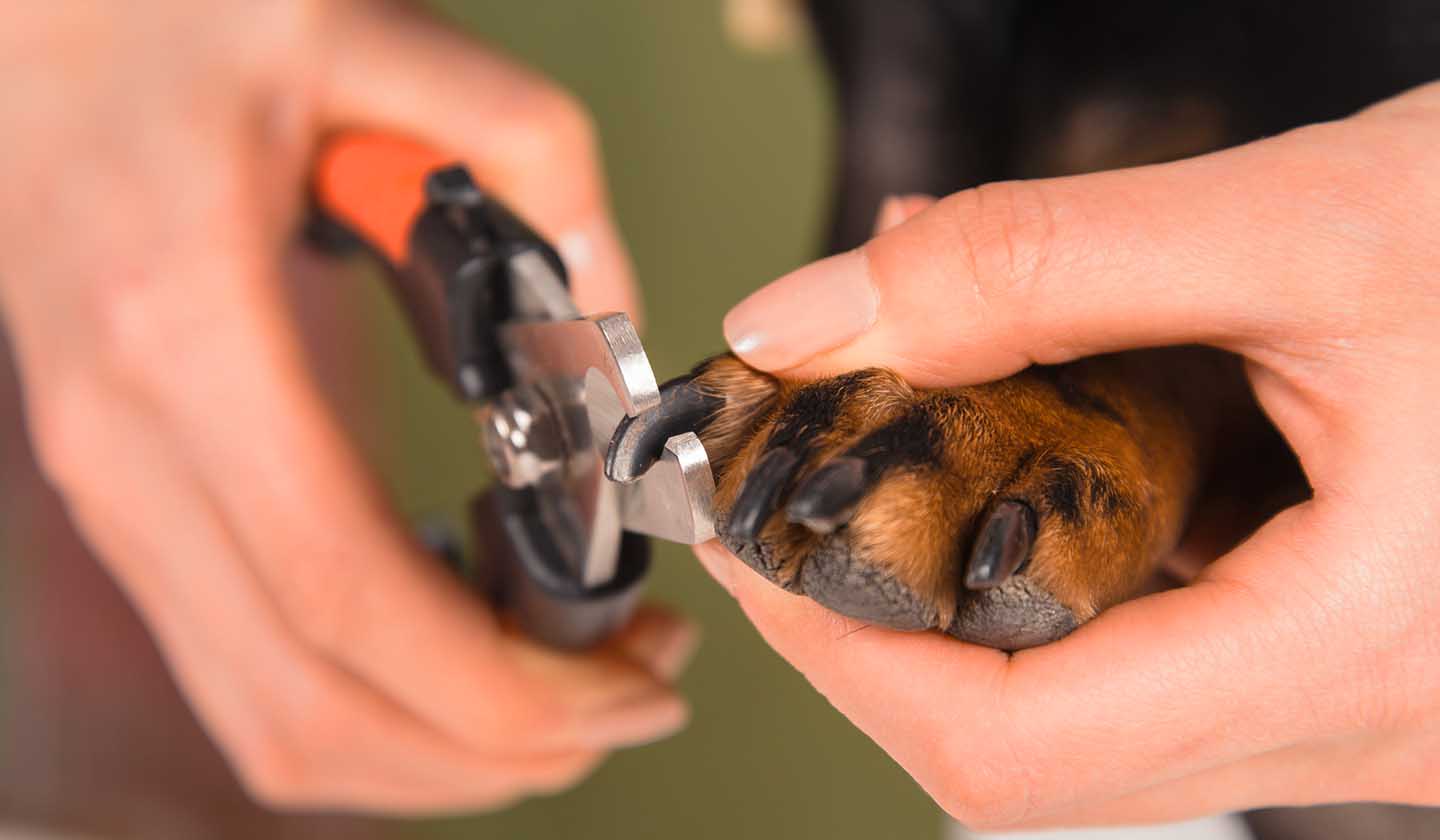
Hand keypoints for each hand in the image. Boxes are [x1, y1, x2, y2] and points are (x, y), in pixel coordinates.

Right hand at [0, 1, 688, 811]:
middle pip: (313, 699)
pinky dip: (368, 714)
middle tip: (634, 700)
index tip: (629, 680)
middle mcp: (133, 447)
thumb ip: (531, 153)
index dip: (502, 682)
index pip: (349, 592)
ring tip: (571, 699)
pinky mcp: (134, 499)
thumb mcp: (369, 36)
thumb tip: (616, 314)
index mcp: (192, 339)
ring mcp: (117, 492)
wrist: (32, 29)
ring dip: (437, 753)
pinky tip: (463, 665)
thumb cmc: (176, 19)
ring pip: (269, 720)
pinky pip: (242, 671)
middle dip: (500, 742)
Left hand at [704, 82, 1439, 828]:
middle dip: (885, 626)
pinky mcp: (1371, 661)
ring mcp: (1378, 707)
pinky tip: (1046, 445)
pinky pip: (1176, 653)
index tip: (750, 547)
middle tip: (803, 496)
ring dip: (973, 585)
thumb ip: (1031, 268)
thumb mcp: (1305, 224)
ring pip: (1102, 704)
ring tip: (914, 443)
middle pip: (1039, 746)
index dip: (844, 659)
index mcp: (1370, 652)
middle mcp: (1379, 722)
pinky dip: (1073, 562)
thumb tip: (810, 325)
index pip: (1016, 751)